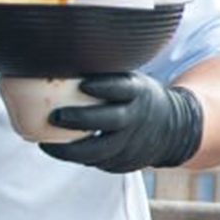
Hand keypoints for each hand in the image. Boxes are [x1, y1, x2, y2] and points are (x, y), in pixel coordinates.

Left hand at [39, 72, 203, 173]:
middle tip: (55, 116)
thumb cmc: (135, 98)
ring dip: (72, 149)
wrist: (173, 130)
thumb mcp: (130, 81)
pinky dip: (78, 158)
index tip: (83, 85)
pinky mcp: (125, 162)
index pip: (124, 88)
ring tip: (46, 144)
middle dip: (82, 119)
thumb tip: (60, 57)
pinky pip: (100, 162)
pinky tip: (58, 151)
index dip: (105, 86)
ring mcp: (132, 143)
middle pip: (111, 120)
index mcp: (138, 93)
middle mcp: (136, 118)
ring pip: (103, 150)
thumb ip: (104, 74)